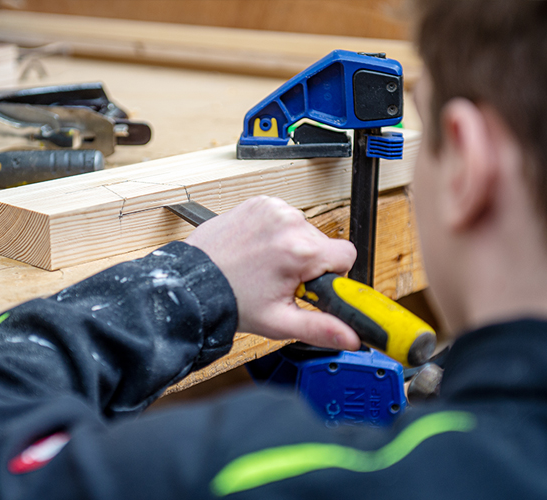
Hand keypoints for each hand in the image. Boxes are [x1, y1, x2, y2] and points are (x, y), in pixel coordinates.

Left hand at [185, 196, 360, 350]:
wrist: (194, 283)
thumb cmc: (231, 300)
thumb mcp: (280, 322)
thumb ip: (321, 329)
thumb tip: (353, 337)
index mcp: (300, 249)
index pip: (347, 255)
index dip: (332, 275)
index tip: (309, 286)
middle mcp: (289, 222)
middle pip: (323, 243)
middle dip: (308, 263)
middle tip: (279, 280)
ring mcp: (272, 209)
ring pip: (304, 230)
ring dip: (292, 247)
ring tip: (265, 266)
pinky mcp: (259, 203)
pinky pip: (284, 218)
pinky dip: (276, 234)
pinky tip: (258, 251)